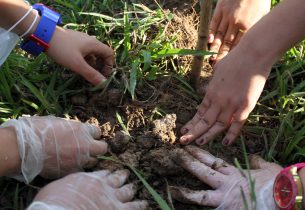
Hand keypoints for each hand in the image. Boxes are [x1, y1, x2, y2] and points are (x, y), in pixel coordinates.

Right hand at [1, 115, 106, 182]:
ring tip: (77, 157)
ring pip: (93, 161)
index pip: (97, 132)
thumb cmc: (38, 130)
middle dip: (97, 147)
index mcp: (82, 130)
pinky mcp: (71, 171)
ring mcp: (80, 159)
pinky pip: (80, 170)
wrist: (26, 148)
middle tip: (89, 147)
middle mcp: (85, 145)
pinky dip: (76, 167)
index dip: (92, 134)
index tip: (87, 135)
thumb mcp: (58, 122)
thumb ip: (71, 128)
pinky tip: (68, 164)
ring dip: (88, 158)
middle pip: (102, 148)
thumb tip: (74, 130)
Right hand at [27, 170, 147, 209]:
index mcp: (90, 179)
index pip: (102, 173)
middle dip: (121, 176)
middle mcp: (104, 186)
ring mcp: (113, 198)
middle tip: (125, 174)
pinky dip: (140, 205)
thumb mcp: (57, 187)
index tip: (110, 173)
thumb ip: (68, 183)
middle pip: (116, 178)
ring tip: (134, 187)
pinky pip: (133, 207)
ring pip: (127, 191)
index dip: (107, 173)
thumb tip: (67, 186)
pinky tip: (144, 204)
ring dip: (131, 188)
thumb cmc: (53, 201)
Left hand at [47, 27, 114, 85]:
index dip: (109, 65)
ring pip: (92, 54)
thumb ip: (91, 74)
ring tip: (84, 73)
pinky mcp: (73, 42)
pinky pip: (84, 52)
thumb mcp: (77, 64)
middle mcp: (90, 41)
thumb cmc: (62, 49)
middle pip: (101, 54)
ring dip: (91, 64)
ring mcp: (81, 40)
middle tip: (94, 76)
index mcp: (94, 44)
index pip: (110, 54)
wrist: (43, 34)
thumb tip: (103, 84)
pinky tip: (76, 65)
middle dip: (100, 66)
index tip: (103, 75)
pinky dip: (84, 60)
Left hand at [170, 146, 280, 208]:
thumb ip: (256, 163)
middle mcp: (226, 184)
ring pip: (200, 195)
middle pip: (202, 171)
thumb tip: (253, 158)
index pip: (212, 161)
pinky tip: (182, 206)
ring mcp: (225, 199)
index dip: (199, 154)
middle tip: (175, 155)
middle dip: (188, 163)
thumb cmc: (276, 182)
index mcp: (234, 173)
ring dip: (185, 193)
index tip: (188, 148)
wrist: (283, 196)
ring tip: (171, 189)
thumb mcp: (266, 169)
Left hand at [180, 46, 271, 145]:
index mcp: (211, 92)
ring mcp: (232, 104)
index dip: (192, 122)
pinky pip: (238, 124)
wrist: (252, 54)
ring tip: (199, 143)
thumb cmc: (235, 59)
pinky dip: (232, 134)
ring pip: (218, 125)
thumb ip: (212, 83)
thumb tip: (207, 90)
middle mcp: (219, 100)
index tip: (184, 130)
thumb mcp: (217, 70)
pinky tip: (225, 143)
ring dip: (208, 135)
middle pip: (205, 120)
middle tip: (182, 141)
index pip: (200, 111)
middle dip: (193, 132)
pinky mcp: (246, 106)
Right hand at [209, 0, 269, 61]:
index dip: (233, 55)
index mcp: (248, 25)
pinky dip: (211, 33)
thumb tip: (251, 44)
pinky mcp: (220, 9)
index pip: (238, 45)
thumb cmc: (259, 0)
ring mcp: (227, 16)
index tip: (229, 64)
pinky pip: (214, 23)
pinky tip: (209, 42)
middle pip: (227, 42)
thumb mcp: (262, 15)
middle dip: (222, 55)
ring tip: (211, 58)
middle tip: (218, 64)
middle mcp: (236, 22)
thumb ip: (255, 29)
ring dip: (215, 47)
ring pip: (219, 35)